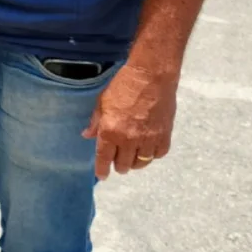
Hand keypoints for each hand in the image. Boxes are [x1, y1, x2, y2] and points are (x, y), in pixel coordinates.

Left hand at [83, 61, 176, 178]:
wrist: (151, 75)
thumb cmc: (123, 86)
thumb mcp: (102, 102)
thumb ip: (95, 122)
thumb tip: (87, 135)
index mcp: (110, 131)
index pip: (104, 159)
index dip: (102, 170)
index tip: (102, 176)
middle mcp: (129, 139)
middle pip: (124, 164)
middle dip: (119, 165)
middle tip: (118, 162)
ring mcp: (148, 139)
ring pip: (141, 163)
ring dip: (135, 162)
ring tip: (132, 157)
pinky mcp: (164, 135)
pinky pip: (158, 154)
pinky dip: (153, 155)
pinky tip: (148, 149)